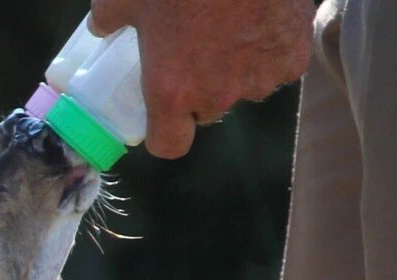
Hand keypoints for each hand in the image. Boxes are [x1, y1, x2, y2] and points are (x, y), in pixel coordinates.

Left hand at [90, 0, 313, 158]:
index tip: (160, 116)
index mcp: (172, 90)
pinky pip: (278, 64)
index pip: (169, 144)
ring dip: (237, 69)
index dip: (163, 133)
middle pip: (206, 111)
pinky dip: (270, 48)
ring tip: (230, 28)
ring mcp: (260, 78)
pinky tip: (260, 18)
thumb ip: (109, 18)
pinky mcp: (295, 57)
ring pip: (245, 88)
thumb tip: (101, 26)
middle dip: (199, 89)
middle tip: (192, 51)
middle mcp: (218, 94)